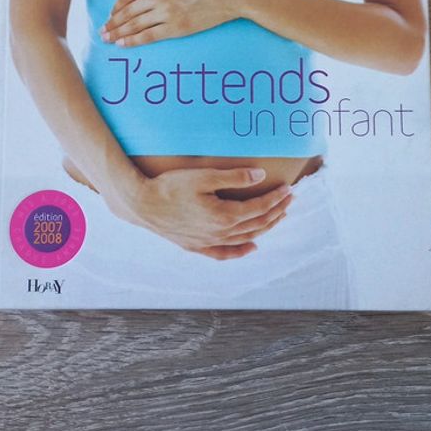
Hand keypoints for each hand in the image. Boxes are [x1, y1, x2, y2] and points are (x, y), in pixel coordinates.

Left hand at [100, 0, 237, 45]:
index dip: (116, 6)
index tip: (112, 14)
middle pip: (127, 12)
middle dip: (112, 23)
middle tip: (102, 31)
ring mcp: (166, 13)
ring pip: (134, 25)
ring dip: (118, 34)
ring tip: (107, 40)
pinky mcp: (176, 28)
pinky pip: (149, 36)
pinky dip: (133, 41)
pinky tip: (123, 45)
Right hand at [105, 167, 293, 259]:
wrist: (142, 204)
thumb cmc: (170, 186)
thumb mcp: (204, 176)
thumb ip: (234, 177)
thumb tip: (260, 176)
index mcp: (224, 215)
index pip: (259, 208)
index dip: (276, 199)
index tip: (288, 189)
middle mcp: (219, 233)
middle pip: (256, 225)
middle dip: (276, 212)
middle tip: (289, 201)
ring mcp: (208, 242)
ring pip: (245, 239)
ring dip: (264, 228)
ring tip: (277, 218)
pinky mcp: (196, 246)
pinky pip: (224, 253)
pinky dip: (240, 251)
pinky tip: (251, 248)